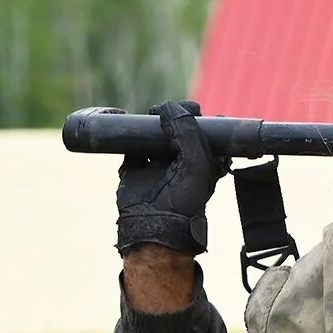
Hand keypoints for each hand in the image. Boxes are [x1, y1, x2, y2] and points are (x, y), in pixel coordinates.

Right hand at [115, 100, 228, 256]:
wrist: (155, 226)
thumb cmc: (185, 198)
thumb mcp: (196, 161)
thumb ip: (188, 131)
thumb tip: (168, 107)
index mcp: (204, 161)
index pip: (204, 132)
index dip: (199, 118)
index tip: (193, 109)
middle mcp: (181, 161)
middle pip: (178, 129)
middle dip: (175, 116)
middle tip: (168, 111)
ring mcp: (157, 164)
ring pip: (155, 135)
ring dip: (152, 124)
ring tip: (153, 116)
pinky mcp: (134, 169)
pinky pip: (131, 147)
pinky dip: (128, 136)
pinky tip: (129, 126)